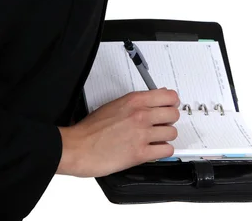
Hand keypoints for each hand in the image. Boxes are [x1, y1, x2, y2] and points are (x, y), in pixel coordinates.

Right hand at [57, 88, 179, 176]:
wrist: (78, 147)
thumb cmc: (91, 128)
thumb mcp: (116, 104)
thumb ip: (138, 101)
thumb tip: (158, 96)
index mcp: (135, 101)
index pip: (169, 96)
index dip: (172, 102)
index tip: (171, 106)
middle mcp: (141, 115)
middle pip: (173, 114)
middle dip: (169, 120)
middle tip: (163, 124)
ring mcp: (142, 134)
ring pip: (172, 132)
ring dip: (166, 136)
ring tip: (157, 138)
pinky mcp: (140, 153)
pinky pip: (166, 150)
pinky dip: (163, 151)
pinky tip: (155, 150)